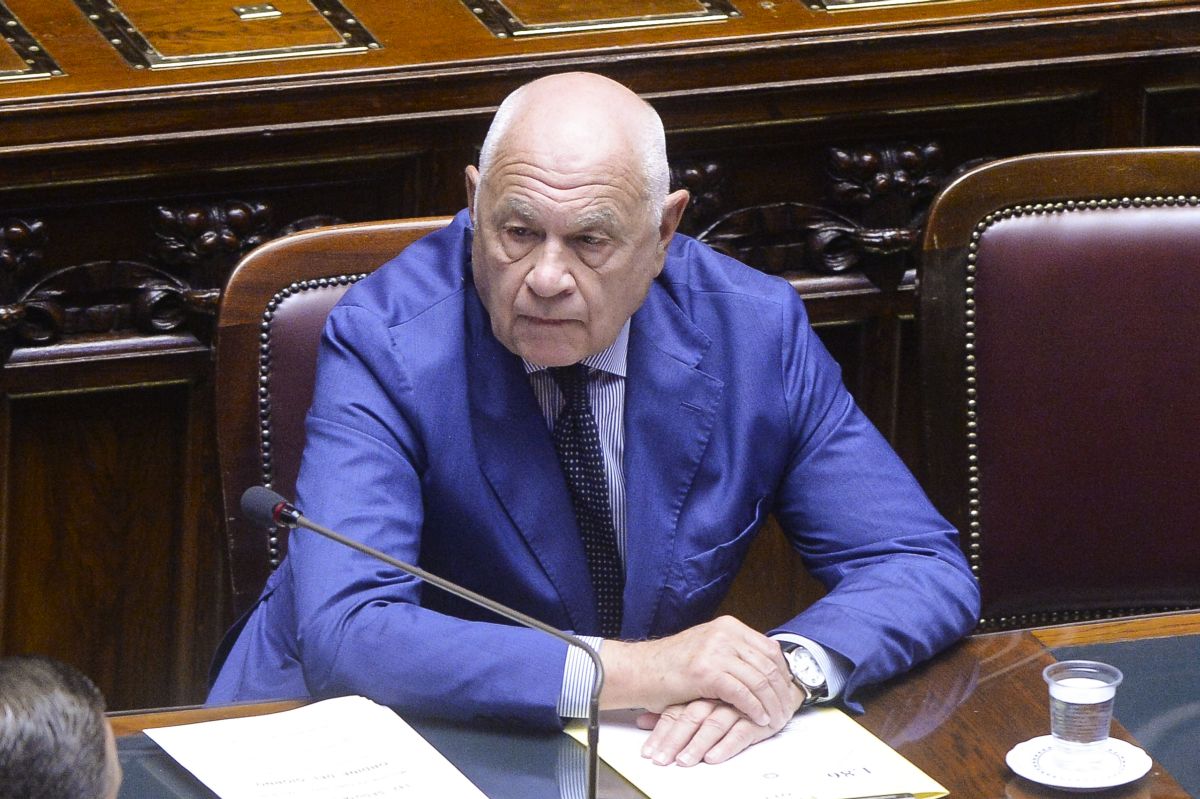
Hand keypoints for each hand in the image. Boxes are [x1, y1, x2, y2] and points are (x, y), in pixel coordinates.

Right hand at [600, 616, 794, 727]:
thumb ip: (732, 652)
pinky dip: (754, 709)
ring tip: (776, 719)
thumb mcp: (706, 648)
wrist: (639, 670)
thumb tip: (761, 667)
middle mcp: (725, 634)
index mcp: (728, 626)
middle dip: (781, 692)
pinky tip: (759, 719)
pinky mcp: (707, 672)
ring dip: (771, 704)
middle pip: (768, 665)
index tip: (787, 692)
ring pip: (758, 680)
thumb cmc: (670, 666)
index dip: (783, 673)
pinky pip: (742, 693)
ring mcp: (715, 651)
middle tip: (787, 711)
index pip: (769, 649)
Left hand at [635, 692, 801, 765]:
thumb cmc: (730, 695)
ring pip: (713, 725)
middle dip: (674, 741)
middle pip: (691, 717)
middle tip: (662, 759)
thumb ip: (672, 710)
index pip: (676, 711)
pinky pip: (739, 732)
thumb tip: (642, 721)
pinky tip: (713, 757)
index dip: (661, 732)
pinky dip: (725, 746)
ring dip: (697, 745)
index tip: (649, 751)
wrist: (770, 684)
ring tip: (683, 761)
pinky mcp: (756, 718)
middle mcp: (716, 695)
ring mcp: (736, 705)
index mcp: (699, 689)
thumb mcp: (697, 700)